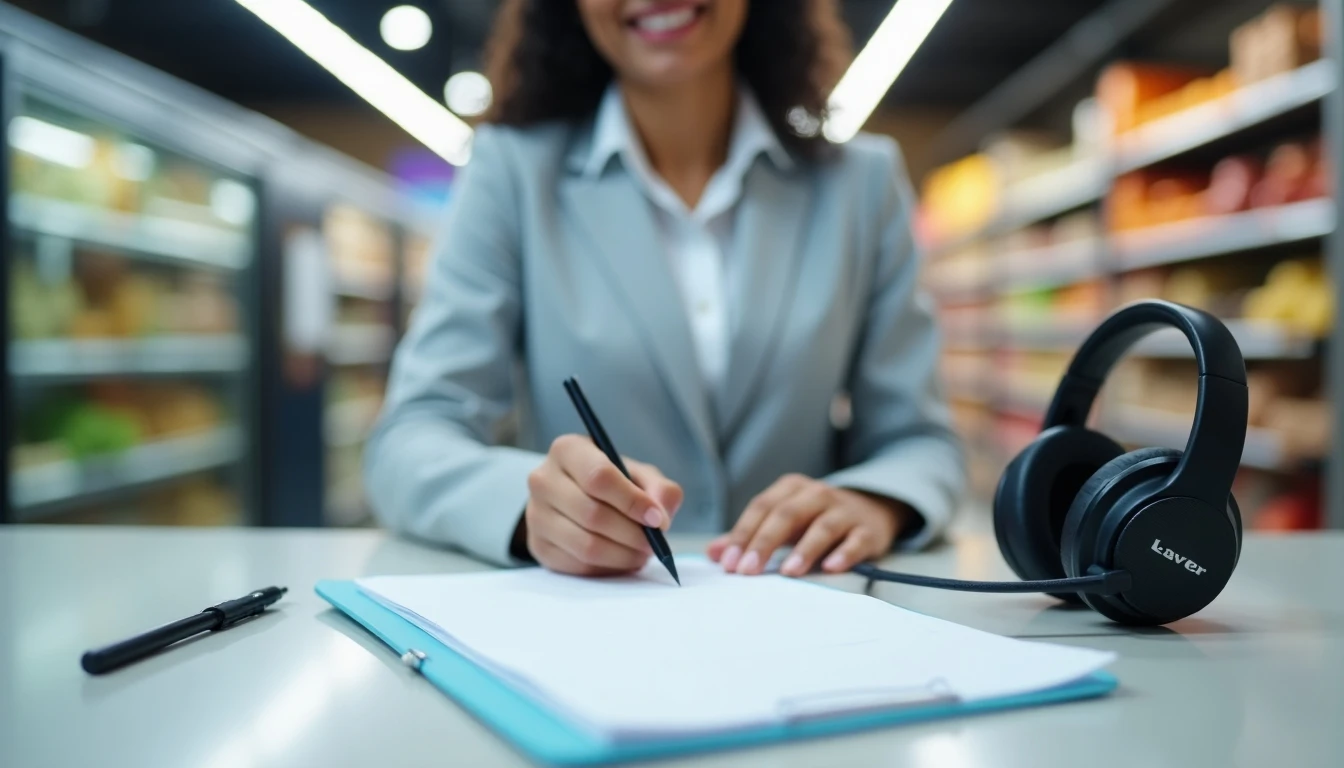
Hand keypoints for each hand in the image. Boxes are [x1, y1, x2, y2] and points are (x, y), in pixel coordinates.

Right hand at [524, 435, 682, 576]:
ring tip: (641, 553)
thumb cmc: (612, 482)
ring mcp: (535, 515)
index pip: (599, 476)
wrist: (575, 497)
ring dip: (622, 555)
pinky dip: (607, 568)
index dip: (632, 501)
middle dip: (631, 534)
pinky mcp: (538, 546)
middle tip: (654, 544)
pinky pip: (578, 565)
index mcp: (567, 450)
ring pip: (585, 545)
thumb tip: (660, 518)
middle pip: (592, 514)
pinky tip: (621, 559)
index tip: (657, 519)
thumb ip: (659, 489)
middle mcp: (543, 480)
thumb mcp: (638, 475)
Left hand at [707, 474, 909, 576]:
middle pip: (787, 515)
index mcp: (791, 489)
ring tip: (787, 572)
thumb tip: (714, 554)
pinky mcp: (868, 530)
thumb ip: (748, 536)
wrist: (871, 509)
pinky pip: (855, 540)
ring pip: (822, 527)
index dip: (743, 534)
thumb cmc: (815, 519)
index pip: (761, 508)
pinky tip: (831, 567)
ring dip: (804, 549)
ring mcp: (844, 511)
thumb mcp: (782, 522)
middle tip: (748, 571)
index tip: (729, 563)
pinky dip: (844, 553)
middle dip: (765, 543)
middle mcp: (817, 494)